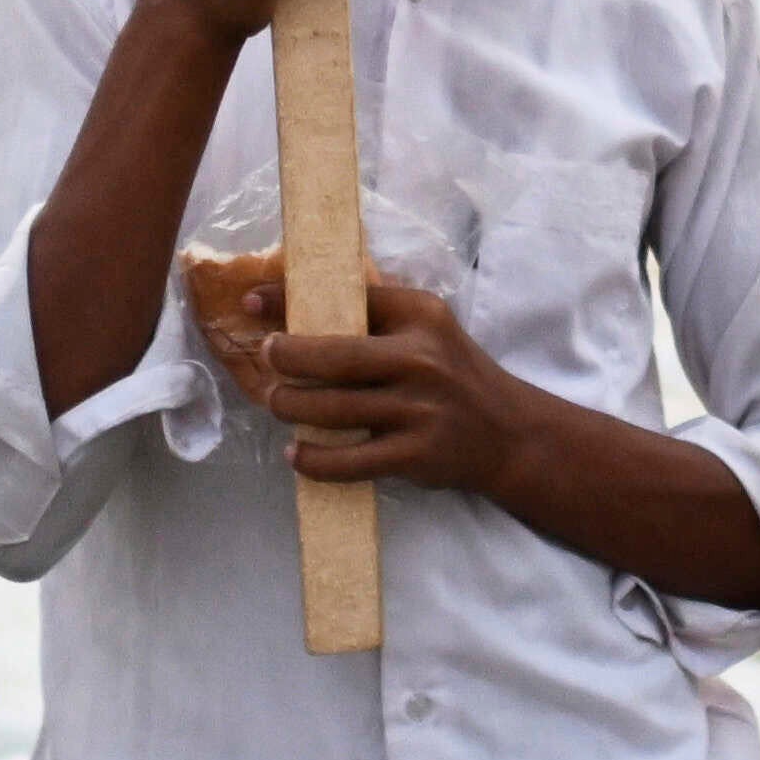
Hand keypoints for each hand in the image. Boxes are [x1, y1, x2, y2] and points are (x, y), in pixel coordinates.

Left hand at [189, 263, 540, 497]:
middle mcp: (420, 359)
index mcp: (421, 316)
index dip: (292, 299)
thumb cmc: (454, 373)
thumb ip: (378, 315)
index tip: (251, 299)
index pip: (348, 298)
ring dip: (290, 407)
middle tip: (265, 359)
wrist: (508, 433)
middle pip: (332, 357)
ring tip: (277, 403)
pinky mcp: (413, 455)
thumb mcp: (428, 328)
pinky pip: (348, 461)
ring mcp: (417, 410)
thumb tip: (300, 305)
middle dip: (285, 358)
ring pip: (332, 410)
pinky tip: (296, 454)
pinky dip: (313, 460)